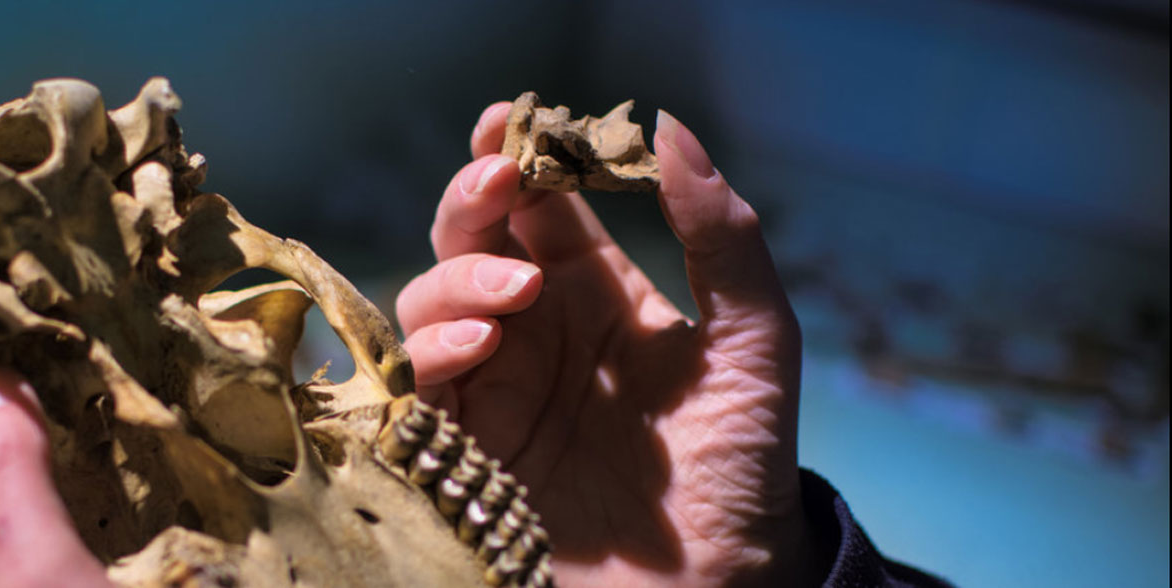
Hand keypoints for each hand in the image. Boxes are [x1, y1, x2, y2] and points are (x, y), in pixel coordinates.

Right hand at [396, 105, 807, 586]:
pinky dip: (434, 348)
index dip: (522, 155)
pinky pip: (418, 377)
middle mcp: (534, 329)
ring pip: (431, 297)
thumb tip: (673, 131)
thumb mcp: (755, 344)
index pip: (542, 205)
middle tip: (499, 178)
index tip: (517, 121)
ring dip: (462, 277)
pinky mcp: (465, 442)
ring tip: (518, 296)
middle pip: (472, 238)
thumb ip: (724, 239)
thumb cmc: (741, 471)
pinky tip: (484, 344)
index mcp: (598, 294)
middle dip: (474, 198)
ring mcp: (494, 385)